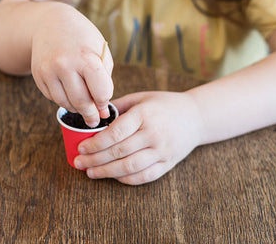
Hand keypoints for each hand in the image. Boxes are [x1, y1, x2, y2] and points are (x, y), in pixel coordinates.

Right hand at [31, 4, 113, 126]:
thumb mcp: (100, 52)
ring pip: (65, 103)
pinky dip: (62, 100)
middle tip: (94, 120)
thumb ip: (104, 81)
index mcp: (86, 58)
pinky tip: (68, 93)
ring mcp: (48, 71)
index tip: (104, 104)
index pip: (100, 92)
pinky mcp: (38, 75)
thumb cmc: (82, 39)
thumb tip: (102, 112)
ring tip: (82, 105)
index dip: (104, 101)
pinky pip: (52, 97)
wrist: (51, 23)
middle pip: (81, 102)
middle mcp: (65, 65)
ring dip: (76, 109)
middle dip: (90, 115)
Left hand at [74, 91, 205, 184]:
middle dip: (95, 159)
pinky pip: (145, 176)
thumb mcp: (141, 97)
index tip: (81, 148)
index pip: (115, 133)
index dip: (95, 143)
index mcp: (144, 115)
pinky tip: (112, 176)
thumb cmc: (164, 104)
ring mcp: (162, 150)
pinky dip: (127, 179)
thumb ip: (118, 106)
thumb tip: (93, 115)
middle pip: (119, 152)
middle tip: (79, 163)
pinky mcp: (168, 163)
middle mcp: (154, 134)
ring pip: (130, 167)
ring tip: (91, 173)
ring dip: (107, 172)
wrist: (196, 116)